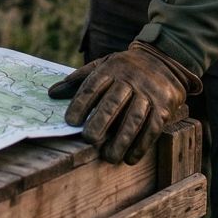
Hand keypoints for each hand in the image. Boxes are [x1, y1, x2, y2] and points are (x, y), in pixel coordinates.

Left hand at [48, 41, 196, 163]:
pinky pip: (152, 127)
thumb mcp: (103, 65)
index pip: (93, 86)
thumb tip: (52, 93)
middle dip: (101, 121)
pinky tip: (130, 158)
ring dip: (122, 139)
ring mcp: (149, 93)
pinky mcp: (164, 106)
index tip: (70, 121)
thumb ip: (78, 80)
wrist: (164, 60)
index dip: (81, 104)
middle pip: (113, 102)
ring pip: (134, 118)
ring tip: (109, 156)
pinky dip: (141, 144)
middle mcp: (130, 80)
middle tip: (89, 139)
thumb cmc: (125, 68)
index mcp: (111, 69)